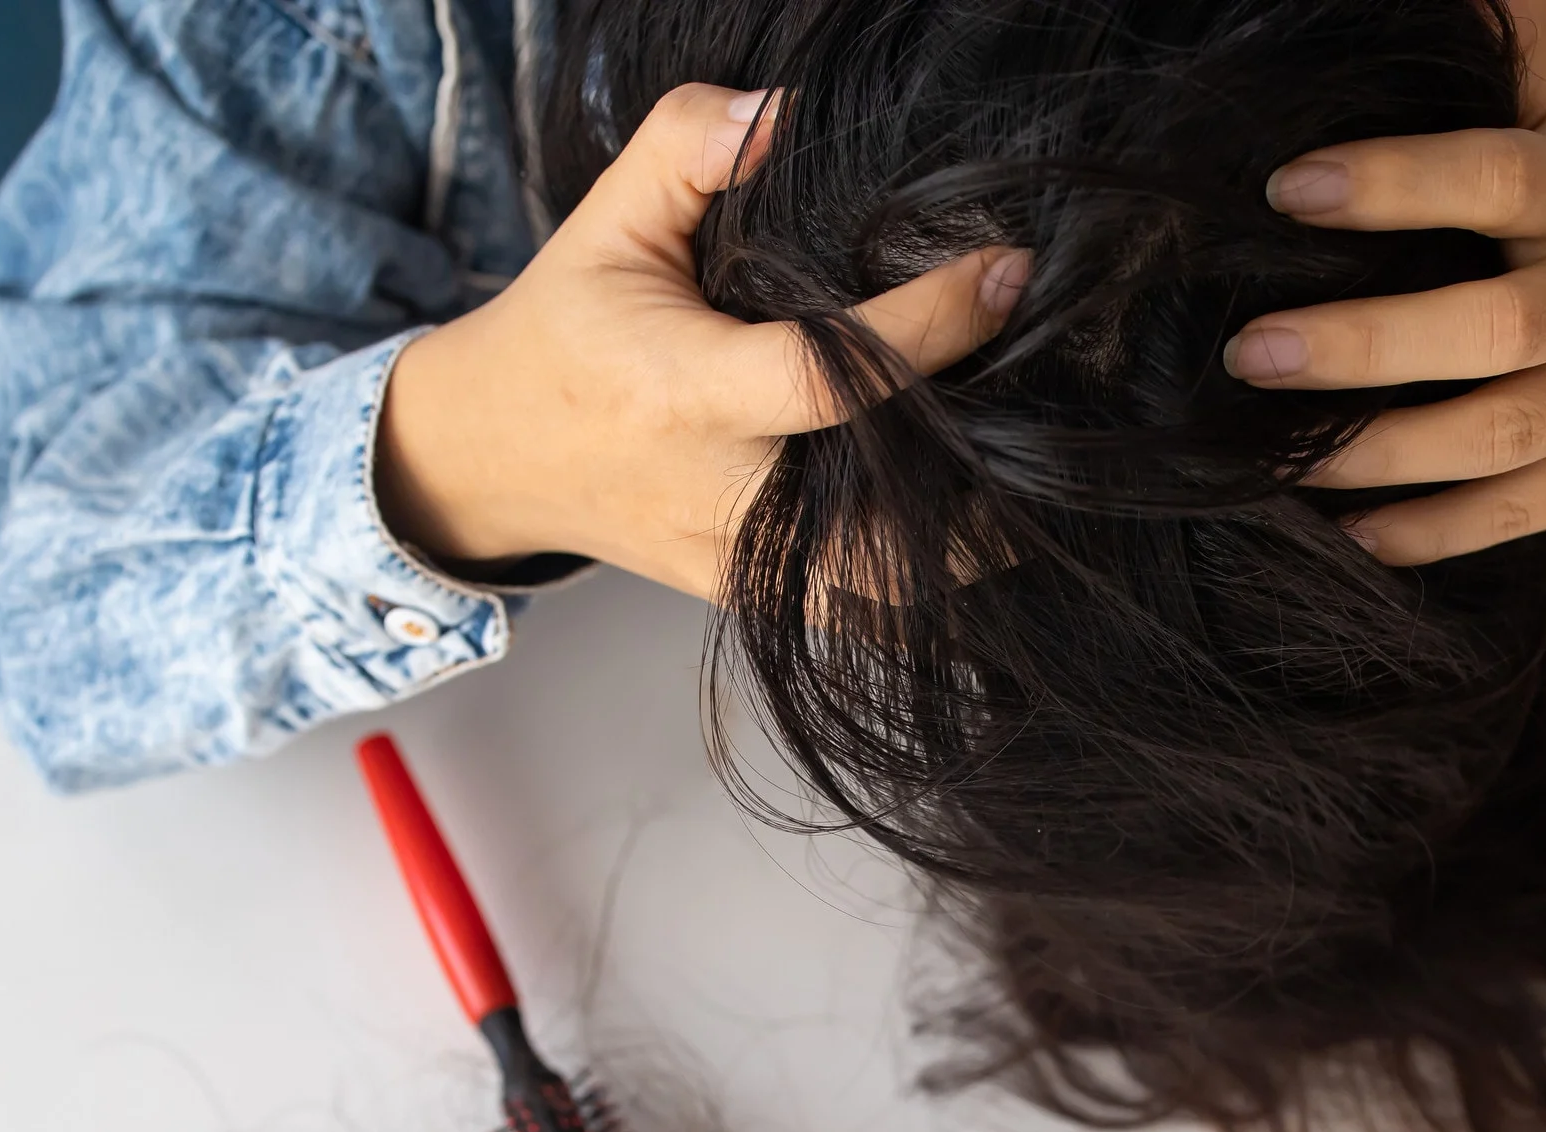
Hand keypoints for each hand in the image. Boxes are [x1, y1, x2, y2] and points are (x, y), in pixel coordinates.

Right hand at [376, 83, 1029, 599]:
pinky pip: (864, 610)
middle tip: (1053, 397)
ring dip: (970, 537)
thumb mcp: (605, 221)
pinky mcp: (752, 596)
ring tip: (1028, 464)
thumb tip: (782, 106)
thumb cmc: (566, 332)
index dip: (930, 328)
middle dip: (982, 466)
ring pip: (891, 586)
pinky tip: (975, 516)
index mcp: (687, 394)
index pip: (829, 375)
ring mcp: (741, 560)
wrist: (492, 457)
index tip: (1005, 273)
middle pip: (888, 510)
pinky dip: (928, 575)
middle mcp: (722, 492)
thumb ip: (685, 145)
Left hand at [1222, 0, 1545, 564]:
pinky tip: (1339, 532)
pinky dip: (1424, 532)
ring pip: (1495, 436)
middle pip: (1492, 329)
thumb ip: (1507, 62)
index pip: (1496, 179)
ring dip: (1376, 453)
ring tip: (1269, 455)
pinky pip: (1510, 517)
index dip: (1395, 181)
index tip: (1285, 185)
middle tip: (1248, 352)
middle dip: (1364, 345)